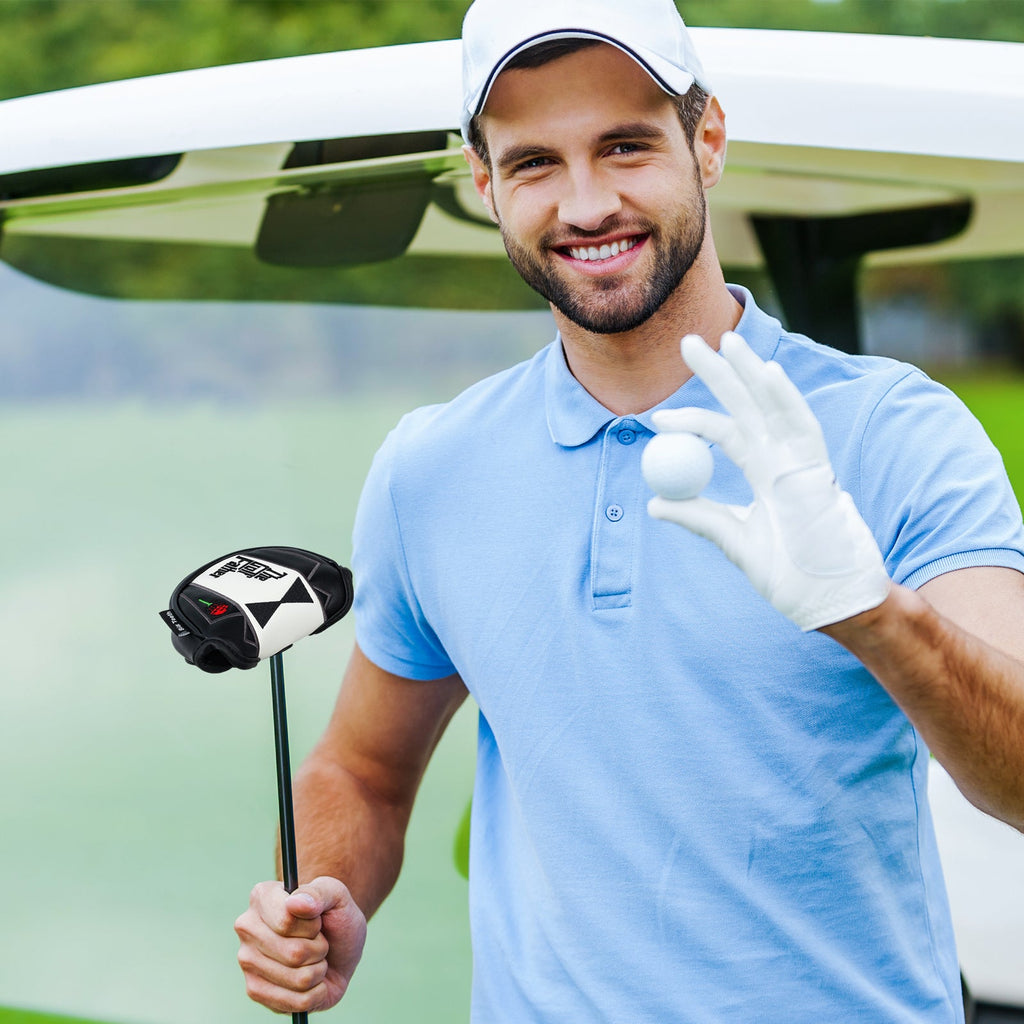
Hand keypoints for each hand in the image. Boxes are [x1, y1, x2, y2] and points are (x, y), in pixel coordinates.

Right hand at [235, 876, 366, 1013]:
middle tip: (319, 939)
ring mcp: (247, 961)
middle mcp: (247, 927)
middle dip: (319, 948)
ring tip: (315, 957)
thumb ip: (319, 893)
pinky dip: (316, 992)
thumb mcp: (337, 895)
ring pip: (298, 979)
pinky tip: (311, 979)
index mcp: (262, 896)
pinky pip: (297, 1002)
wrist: (337, 946)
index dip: (313, 924)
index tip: (317, 918)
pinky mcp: (254, 991)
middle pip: (294, 953)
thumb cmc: (334, 916)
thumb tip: (295, 902)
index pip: (287, 921)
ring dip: (319, 970)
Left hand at [647, 331, 890, 631]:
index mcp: (763, 471)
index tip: (656, 419)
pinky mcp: (818, 471)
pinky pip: (801, 428)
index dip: (692, 419)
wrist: (830, 599)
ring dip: (748, 371)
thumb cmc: (790, 574)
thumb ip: (700, 518)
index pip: (724, 431)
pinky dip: (785, 400)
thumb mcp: (734, 542)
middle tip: (686, 341)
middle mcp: (780, 458)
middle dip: (717, 371)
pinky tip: (766, 373)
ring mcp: (800, 461)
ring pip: (770, 405)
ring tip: (723, 340)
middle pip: (744, 403)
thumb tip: (654, 504)